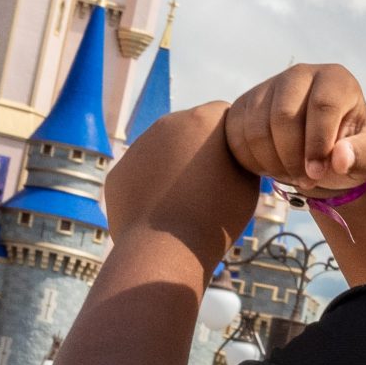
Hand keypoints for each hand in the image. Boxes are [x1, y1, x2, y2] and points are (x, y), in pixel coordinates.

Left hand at [104, 103, 257, 257]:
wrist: (166, 250)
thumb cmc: (216, 217)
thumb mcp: (247, 182)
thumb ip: (240, 156)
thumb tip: (233, 151)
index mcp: (201, 119)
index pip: (224, 114)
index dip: (232, 138)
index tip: (235, 162)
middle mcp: (166, 124)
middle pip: (189, 128)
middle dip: (199, 147)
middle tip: (209, 184)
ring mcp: (137, 147)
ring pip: (161, 151)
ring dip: (173, 166)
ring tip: (184, 202)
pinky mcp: (118, 172)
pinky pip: (140, 174)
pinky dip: (150, 186)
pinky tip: (160, 211)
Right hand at [223, 64, 365, 196]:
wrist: (322, 153)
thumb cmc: (348, 153)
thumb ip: (359, 157)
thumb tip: (340, 158)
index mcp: (336, 80)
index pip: (322, 106)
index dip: (317, 144)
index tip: (316, 174)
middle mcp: (301, 74)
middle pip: (283, 115)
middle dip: (291, 157)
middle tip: (305, 180)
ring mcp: (269, 86)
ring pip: (257, 127)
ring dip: (272, 162)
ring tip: (291, 175)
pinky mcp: (245, 104)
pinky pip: (238, 135)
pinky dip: (253, 160)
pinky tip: (273, 168)